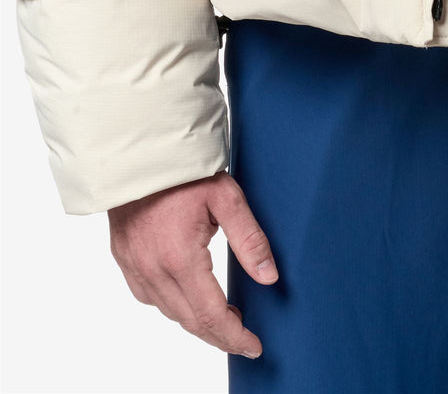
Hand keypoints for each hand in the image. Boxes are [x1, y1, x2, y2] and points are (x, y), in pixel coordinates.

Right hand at [107, 170, 277, 357]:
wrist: (139, 154)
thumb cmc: (185, 171)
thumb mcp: (227, 198)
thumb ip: (250, 240)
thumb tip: (269, 277)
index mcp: (180, 259)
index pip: (211, 315)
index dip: (234, 336)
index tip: (254, 345)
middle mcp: (153, 271)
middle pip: (190, 321)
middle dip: (220, 335)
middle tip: (244, 339)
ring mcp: (135, 267)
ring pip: (169, 312)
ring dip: (197, 322)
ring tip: (225, 320)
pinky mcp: (125, 259)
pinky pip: (150, 297)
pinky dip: (174, 305)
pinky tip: (190, 298)